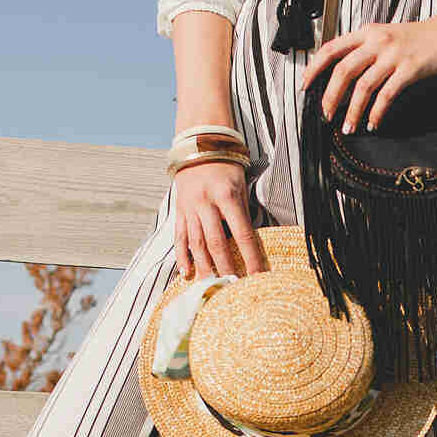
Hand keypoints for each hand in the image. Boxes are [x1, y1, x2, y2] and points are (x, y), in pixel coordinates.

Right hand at [172, 160, 267, 280]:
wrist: (198, 148)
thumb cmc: (227, 169)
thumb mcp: (241, 187)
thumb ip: (242, 214)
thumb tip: (249, 246)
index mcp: (227, 197)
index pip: (242, 234)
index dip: (251, 258)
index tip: (257, 277)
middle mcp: (206, 204)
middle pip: (216, 243)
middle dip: (226, 268)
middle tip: (233, 288)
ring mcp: (189, 208)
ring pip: (196, 243)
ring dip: (205, 268)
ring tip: (212, 286)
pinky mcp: (179, 211)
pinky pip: (179, 237)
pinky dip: (183, 257)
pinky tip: (187, 273)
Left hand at [298, 3, 436, 133]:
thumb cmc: (422, 38)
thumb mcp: (388, 36)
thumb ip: (367, 50)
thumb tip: (345, 73)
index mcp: (367, 33)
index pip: (331, 48)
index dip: (315, 68)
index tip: (306, 86)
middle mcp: (377, 41)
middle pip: (343, 70)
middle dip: (330, 96)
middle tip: (326, 115)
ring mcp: (394, 55)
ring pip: (363, 86)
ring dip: (353, 110)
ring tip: (348, 127)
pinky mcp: (410, 69)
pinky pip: (387, 94)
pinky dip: (376, 112)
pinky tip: (373, 123)